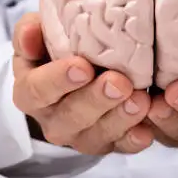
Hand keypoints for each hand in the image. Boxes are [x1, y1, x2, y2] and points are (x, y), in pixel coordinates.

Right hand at [12, 13, 153, 154]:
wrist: (78, 72)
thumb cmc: (57, 49)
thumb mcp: (40, 34)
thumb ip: (31, 30)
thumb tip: (29, 34)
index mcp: (31, 92)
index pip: (37, 90)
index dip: (58, 80)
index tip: (82, 66)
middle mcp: (53, 120)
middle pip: (71, 116)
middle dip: (96, 99)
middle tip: (119, 82)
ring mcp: (81, 136)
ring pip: (97, 135)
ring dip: (120, 119)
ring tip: (141, 100)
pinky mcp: (108, 144)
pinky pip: (121, 147)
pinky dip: (135, 139)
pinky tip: (147, 130)